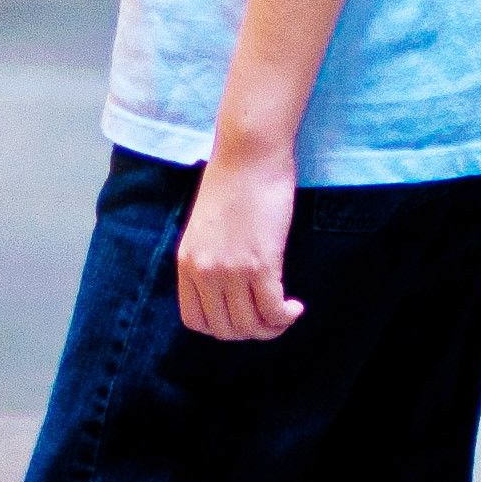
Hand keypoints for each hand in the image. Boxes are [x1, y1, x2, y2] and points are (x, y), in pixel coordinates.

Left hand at [176, 144, 303, 340]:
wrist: (248, 151)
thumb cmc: (231, 179)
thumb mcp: (204, 226)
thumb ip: (208, 258)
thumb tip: (226, 289)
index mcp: (186, 261)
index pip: (195, 321)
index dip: (221, 326)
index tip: (241, 314)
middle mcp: (204, 271)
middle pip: (225, 329)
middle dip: (250, 330)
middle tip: (268, 313)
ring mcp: (230, 270)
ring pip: (251, 326)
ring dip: (272, 326)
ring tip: (284, 310)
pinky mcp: (260, 264)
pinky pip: (273, 312)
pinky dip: (286, 317)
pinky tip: (295, 306)